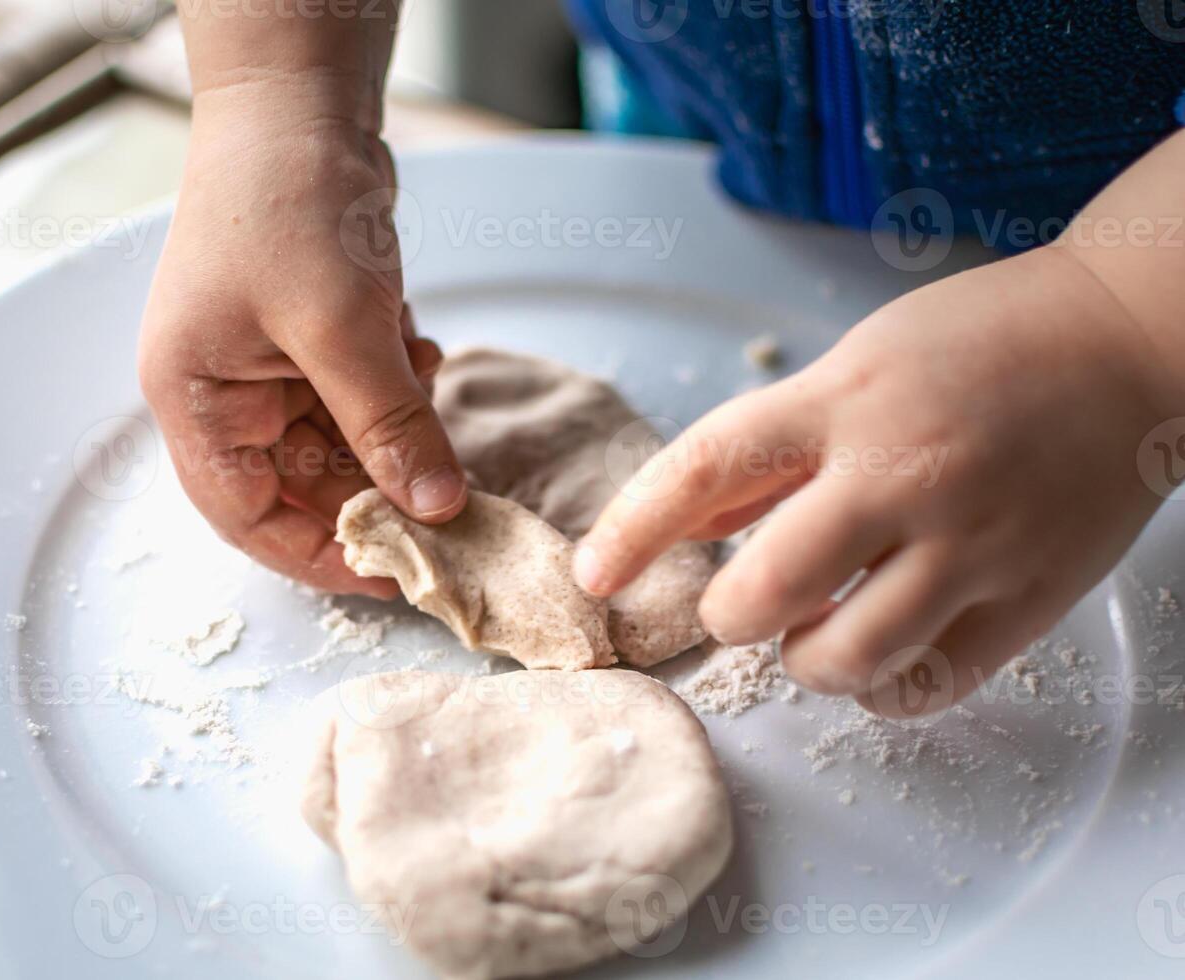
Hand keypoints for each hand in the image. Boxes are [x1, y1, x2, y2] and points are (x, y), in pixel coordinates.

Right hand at [139, 97, 466, 597]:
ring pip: (339, 439)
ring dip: (392, 426)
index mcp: (195, 399)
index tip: (393, 574)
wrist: (298, 102)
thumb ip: (389, 426)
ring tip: (422, 378)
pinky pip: (358, 394)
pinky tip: (416, 345)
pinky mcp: (309, 337)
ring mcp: (266, 363)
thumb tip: (438, 508)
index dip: (318, 556)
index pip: (246, 516)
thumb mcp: (342, 328)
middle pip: (299, 483)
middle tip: (441, 494)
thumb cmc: (287, 204)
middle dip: (372, 484)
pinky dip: (395, 386)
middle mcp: (223, 391)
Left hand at [574, 246, 1168, 710]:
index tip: (593, 576)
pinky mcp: (1032, 594)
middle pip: (766, 588)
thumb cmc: (979, 344)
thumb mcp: (856, 364)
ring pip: (847, 655)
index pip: (703, 470)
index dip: (632, 530)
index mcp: (844, 402)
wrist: (1128, 339)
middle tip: (736, 606)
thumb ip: (772, 450)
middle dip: (726, 614)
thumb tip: (685, 520)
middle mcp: (902, 472)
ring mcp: (973, 540)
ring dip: (804, 662)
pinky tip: (877, 657)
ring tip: (812, 634)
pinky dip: (882, 688)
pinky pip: (931, 682)